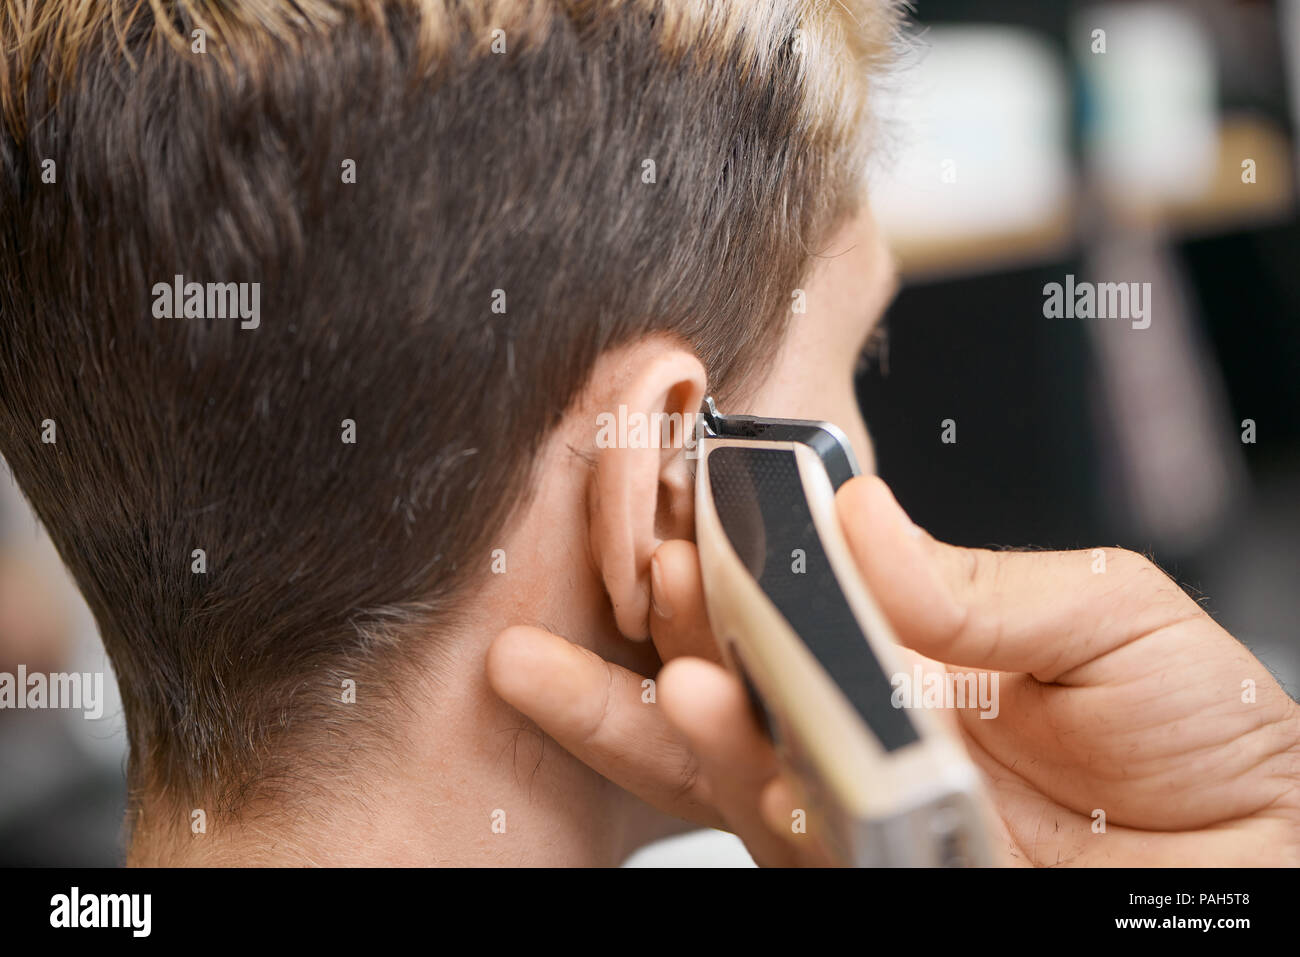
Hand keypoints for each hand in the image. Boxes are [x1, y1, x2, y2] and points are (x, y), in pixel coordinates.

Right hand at [486, 476, 1299, 865]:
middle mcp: (870, 727)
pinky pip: (799, 838)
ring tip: (656, 681)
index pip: (797, 605)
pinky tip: (713, 740)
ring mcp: (867, 807)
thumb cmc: (1206, 730)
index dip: (735, 568)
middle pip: (741, 686)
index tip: (682, 520)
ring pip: (743, 768)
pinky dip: (752, 792)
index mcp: (912, 653)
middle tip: (630, 579)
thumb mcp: (1109, 617)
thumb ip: (981, 582)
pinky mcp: (880, 871)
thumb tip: (861, 513)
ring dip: (681, 723)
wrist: (1268, 852)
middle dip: (667, 641)